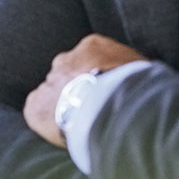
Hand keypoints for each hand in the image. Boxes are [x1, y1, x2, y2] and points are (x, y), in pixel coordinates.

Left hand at [24, 34, 147, 147]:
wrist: (109, 109)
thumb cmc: (133, 88)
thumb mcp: (142, 69)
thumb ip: (132, 69)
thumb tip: (143, 77)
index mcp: (91, 46)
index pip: (93, 59)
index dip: (101, 77)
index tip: (107, 92)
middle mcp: (65, 59)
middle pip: (69, 74)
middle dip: (78, 89)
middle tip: (92, 109)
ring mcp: (48, 82)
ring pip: (53, 93)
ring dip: (63, 106)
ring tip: (80, 125)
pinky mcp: (34, 105)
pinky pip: (38, 112)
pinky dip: (47, 121)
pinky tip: (62, 132)